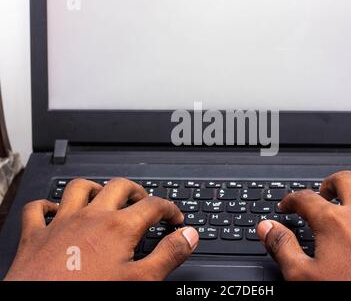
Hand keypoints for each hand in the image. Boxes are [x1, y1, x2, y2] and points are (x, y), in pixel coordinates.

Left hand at [5, 178, 198, 280]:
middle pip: (119, 187)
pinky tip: (55, 211)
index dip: (170, 209)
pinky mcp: (35, 235)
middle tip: (144, 203)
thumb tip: (190, 236)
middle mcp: (91, 217)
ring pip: (79, 188)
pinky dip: (46, 206)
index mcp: (118, 227)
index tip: (175, 219)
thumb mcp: (140, 281)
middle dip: (136, 191)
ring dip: (95, 189)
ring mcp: (61, 223)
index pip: (153, 205)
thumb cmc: (90, 295)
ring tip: (105, 198)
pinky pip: (37, 209)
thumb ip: (168, 255)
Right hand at [257, 171, 350, 280]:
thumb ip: (282, 246)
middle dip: (333, 183)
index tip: (287, 206)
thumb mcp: (303, 276)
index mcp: (335, 222)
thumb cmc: (350, 294)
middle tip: (325, 193)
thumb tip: (267, 227)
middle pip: (348, 181)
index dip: (292, 199)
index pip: (305, 198)